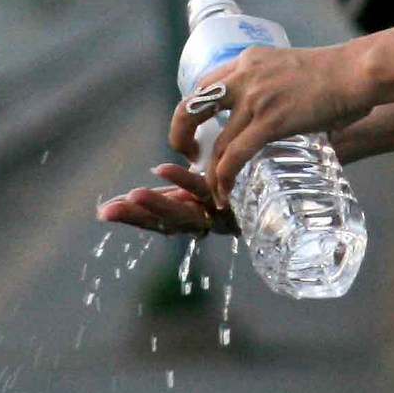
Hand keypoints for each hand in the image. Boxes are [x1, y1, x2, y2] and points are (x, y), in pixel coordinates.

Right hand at [97, 162, 236, 236]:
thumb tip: (160, 172)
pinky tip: (160, 171)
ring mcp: (219, 210)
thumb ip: (185, 182)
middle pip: (165, 221)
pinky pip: (205, 189)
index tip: (104, 212)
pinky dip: (181, 182)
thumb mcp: (212, 183)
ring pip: (182, 212)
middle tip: (108, 211)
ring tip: (133, 196)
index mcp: (194, 214)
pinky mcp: (235, 197)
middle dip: (137, 217)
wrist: (289, 193)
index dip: (132, 216)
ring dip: (156, 206)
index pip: (157, 219)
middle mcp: (205, 217)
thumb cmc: (248, 186)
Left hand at [171, 41, 389, 207]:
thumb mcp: (297, 71)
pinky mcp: (271, 121)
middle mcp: (246, 76)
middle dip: (181, 132)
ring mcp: (256, 99)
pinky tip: (224, 193)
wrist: (358, 71)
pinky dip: (224, 178)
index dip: (195, 108)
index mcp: (250, 60)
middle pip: (193, 104)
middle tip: (188, 154)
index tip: (199, 128)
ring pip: (217, 141)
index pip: (207, 82)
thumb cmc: (343, 74)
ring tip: (213, 190)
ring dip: (209, 171)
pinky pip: (235, 155)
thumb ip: (284, 90)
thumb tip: (296, 114)